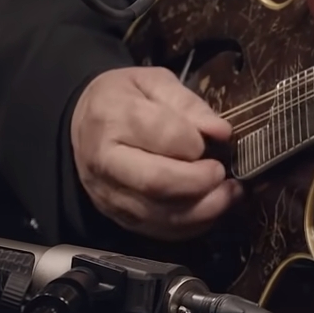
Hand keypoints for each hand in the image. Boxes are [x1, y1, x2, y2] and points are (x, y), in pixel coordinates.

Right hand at [71, 67, 242, 240]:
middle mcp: (105, 160)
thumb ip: (188, 104)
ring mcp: (108, 194)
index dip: (195, 141)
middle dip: (199, 181)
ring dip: (203, 208)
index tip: (214, 137)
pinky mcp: (118, 217)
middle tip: (221, 171)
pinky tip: (210, 207)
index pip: (161, 135)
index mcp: (112, 116)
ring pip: (159, 213)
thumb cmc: (124, 98)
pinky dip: (192, 224)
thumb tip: (220, 131)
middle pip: (155, 182)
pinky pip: (158, 230)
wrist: (85, 123)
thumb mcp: (153, 82)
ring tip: (228, 193)